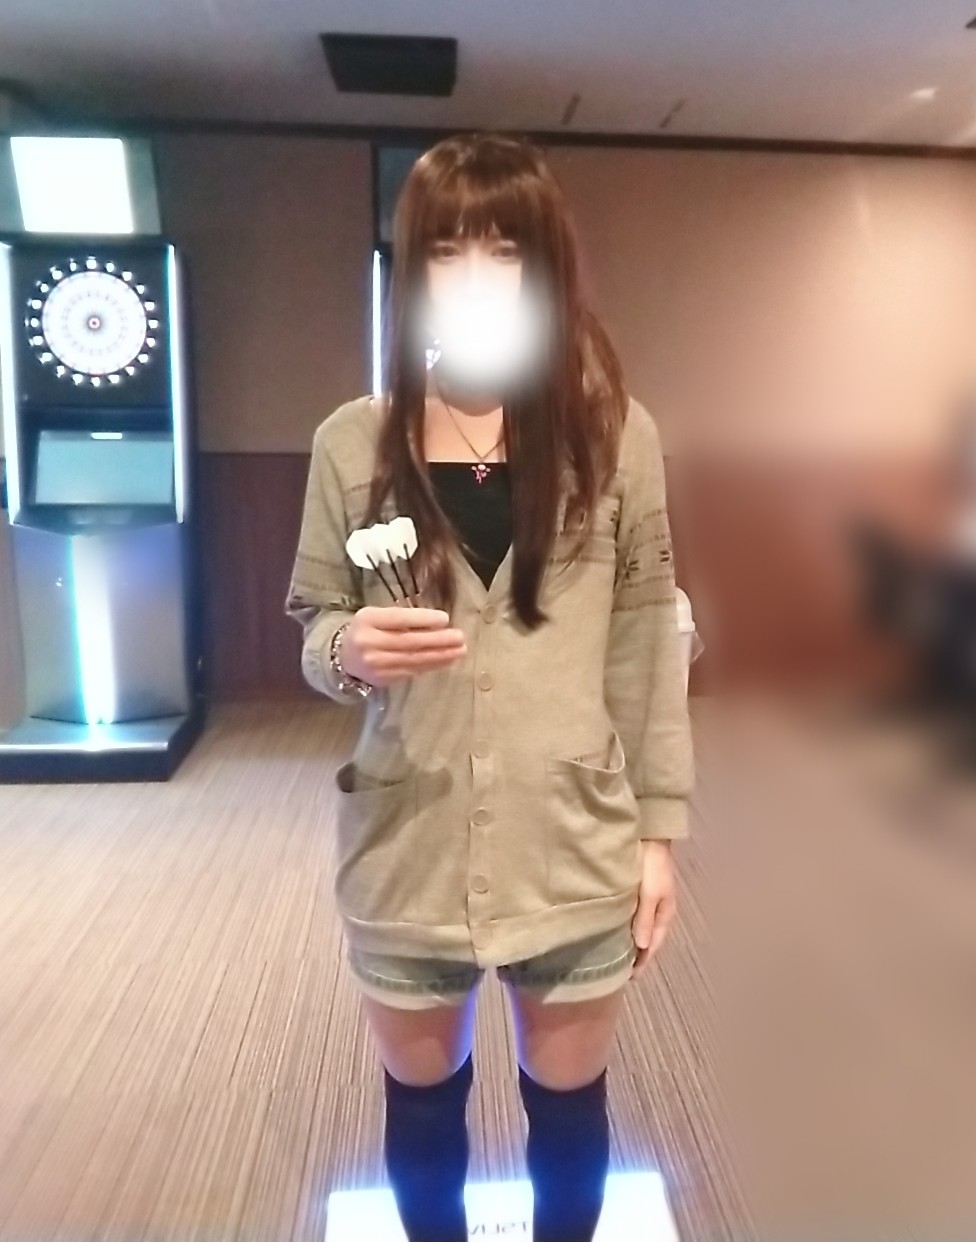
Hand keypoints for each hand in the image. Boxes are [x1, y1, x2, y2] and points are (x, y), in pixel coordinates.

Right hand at [340, 605, 467, 686]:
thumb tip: (438, 623)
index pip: (399, 619)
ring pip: (413, 660)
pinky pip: (412, 671)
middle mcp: (369, 643)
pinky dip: (431, 666)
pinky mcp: (383, 679)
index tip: (445, 619)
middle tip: (460, 638)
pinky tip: (446, 661)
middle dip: (438, 640)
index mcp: (367, 620)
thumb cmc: (367, 629)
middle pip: (409, 642)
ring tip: (459, 651)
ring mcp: (376, 664)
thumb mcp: (377, 615)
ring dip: (440, 656)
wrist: (343, 656)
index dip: (423, 620)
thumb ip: (401, 617)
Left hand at [630, 840, 676, 980]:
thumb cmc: (652, 865)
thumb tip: (641, 947)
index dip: (643, 962)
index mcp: (665, 914)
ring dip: (633, 942)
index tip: (629, 978)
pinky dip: (629, 927)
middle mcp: (660, 910)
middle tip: (620, 971)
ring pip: (642, 928)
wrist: (650, 836)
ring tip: (618, 955)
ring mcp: (652, 901)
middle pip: (649, 939)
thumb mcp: (649, 893)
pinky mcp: (642, 892)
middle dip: (638, 956)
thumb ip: (644, 919)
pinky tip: (618, 930)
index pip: (654, 945)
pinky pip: (636, 917)